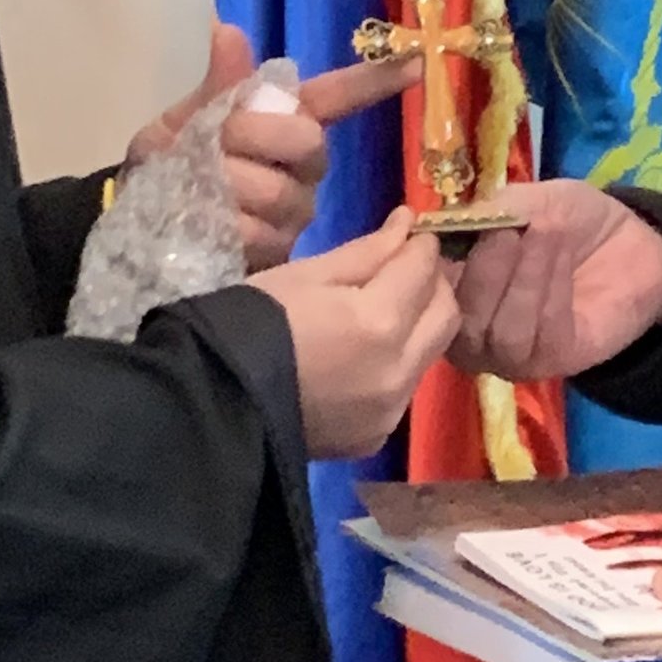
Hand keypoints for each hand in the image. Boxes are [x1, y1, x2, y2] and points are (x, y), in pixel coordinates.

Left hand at [126, 24, 422, 271]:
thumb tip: (226, 28)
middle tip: (215, 142)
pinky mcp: (280, 254)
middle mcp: (303, 168)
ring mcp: (296, 213)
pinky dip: (227, 224)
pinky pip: (263, 234)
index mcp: (286, 123)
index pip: (340, 96)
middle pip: (308, 142)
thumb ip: (216, 84)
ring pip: (281, 192)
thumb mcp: (183, 120)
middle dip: (255, 136)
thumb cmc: (172, 163)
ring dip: (230, 185)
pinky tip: (208, 223)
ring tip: (198, 187)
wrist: (141, 223)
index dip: (377, 80)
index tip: (420, 64)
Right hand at [252, 211, 460, 459]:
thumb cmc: (253, 323)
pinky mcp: (376, 436)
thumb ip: (367, 252)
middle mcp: (398, 370)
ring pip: (429, 354)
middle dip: (434, 284)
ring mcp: (391, 410)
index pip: (423, 269)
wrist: (215, 400)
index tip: (412, 235)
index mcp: (379, 321)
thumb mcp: (306, 275)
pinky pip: (403, 391)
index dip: (420, 245)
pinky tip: (361, 359)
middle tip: (408, 269)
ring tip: (384, 312)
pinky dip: (394, 366)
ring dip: (419, 326)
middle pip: (446, 314)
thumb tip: (407, 224)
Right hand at [445, 179, 661, 381]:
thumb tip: (442, 223)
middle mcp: (472, 332)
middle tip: (506, 230)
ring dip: (522, 278)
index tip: (448, 229)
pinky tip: (562, 255)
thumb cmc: (566, 219)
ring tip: (544, 234)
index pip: (420, 294)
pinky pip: (541, 336)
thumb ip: (484, 213)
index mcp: (452, 292)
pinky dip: (550, 291)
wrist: (632, 241)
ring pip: (500, 333)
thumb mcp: (524, 200)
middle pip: (459, 323)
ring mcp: (511, 353)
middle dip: (482, 273)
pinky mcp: (553, 361)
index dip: (426, 266)